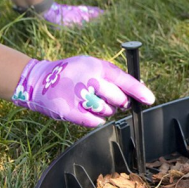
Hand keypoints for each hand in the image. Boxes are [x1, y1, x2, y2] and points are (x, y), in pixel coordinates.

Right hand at [11, 56, 154, 126]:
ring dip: (105, 110)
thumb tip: (140, 89)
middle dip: (120, 102)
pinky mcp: (70, 111)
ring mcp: (78, 96)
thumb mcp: (92, 65)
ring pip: (108, 111)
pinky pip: (96, 121)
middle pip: (118, 99)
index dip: (139, 91)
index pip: (124, 79)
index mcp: (96, 66)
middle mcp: (88, 80)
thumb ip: (114, 76)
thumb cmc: (72, 73)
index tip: (150, 99)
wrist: (39, 81)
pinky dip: (95, 118)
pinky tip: (86, 110)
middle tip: (112, 99)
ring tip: (91, 100)